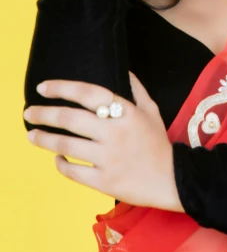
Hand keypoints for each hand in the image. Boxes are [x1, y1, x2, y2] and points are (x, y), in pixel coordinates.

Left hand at [23, 72, 183, 211]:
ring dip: (44, 139)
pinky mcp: (104, 181)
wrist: (172, 180)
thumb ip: (137, 89)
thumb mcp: (152, 111)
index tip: (43, 87)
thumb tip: (125, 70)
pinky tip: (56, 158)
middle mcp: (115, 133)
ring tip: (31, 135)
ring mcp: (108, 158)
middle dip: (44, 114)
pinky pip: (73, 171)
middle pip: (71, 119)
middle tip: (29, 112)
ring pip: (66, 145)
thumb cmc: (158, 143)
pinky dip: (60, 163)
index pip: (88, 94)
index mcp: (127, 113)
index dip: (62, 88)